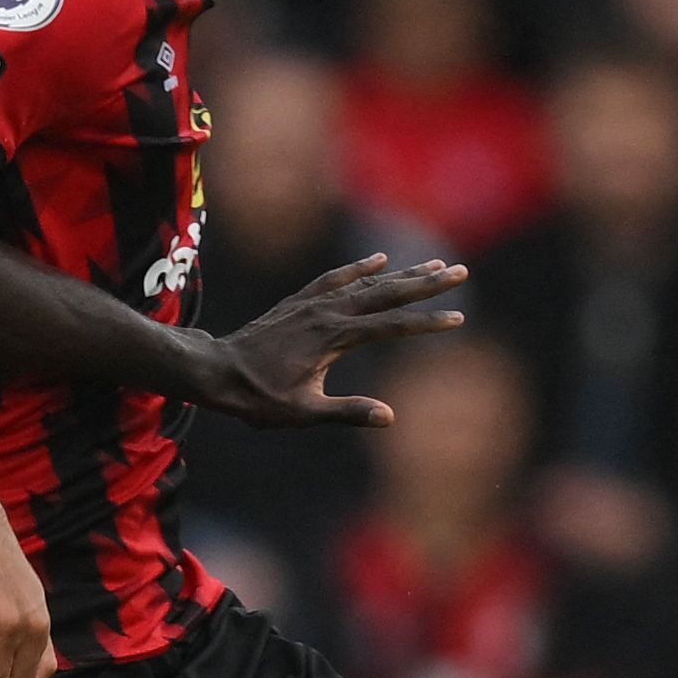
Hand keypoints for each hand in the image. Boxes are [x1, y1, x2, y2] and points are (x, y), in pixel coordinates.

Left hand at [192, 254, 467, 427]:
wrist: (216, 371)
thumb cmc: (258, 398)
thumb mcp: (303, 412)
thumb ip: (347, 411)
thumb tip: (389, 417)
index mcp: (333, 339)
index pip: (392, 326)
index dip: (427, 323)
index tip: (458, 318)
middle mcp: (327, 313)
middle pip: (387, 293)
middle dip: (427, 282)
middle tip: (461, 270)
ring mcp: (313, 304)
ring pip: (366, 282)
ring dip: (402, 273)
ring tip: (434, 262)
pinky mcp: (299, 302)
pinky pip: (336, 278)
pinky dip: (359, 269)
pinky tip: (378, 261)